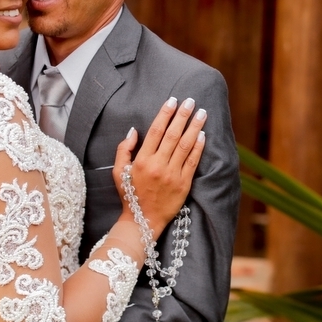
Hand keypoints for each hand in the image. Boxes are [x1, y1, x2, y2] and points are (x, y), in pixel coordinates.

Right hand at [113, 97, 205, 237]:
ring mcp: (172, 175)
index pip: (156, 131)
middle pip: (173, 135)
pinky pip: (192, 162)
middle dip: (183, 116)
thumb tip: (134, 130)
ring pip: (185, 146)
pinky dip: (198, 147)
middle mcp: (158, 166)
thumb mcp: (118, 171)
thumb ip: (124, 149)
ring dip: (195, 127)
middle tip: (191, 101)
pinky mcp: (183, 184)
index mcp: (142, 160)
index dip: (165, 114)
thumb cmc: (130, 194)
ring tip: (202, 114)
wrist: (142, 220)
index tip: (173, 101)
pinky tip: (203, 134)